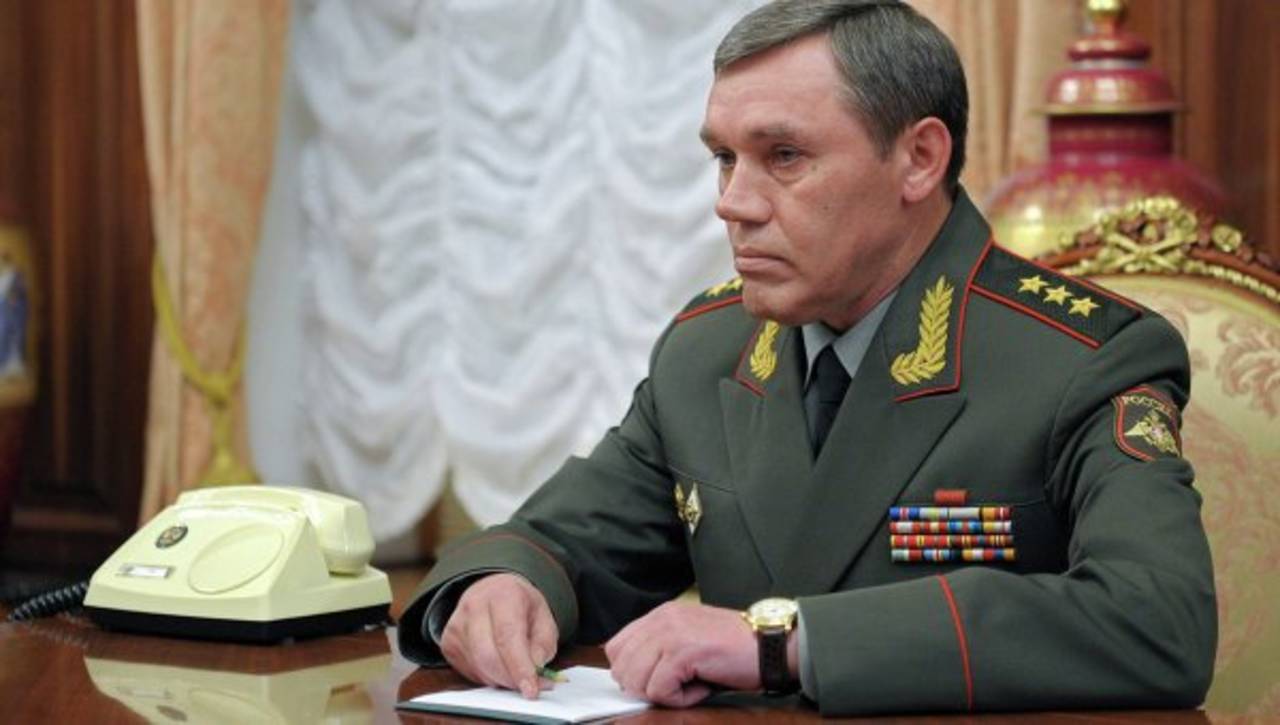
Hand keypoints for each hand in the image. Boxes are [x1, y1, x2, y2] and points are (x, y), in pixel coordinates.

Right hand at [439, 572, 558, 698]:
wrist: (493, 592)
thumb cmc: (519, 606)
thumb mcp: (543, 618)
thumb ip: (543, 645)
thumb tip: (535, 669)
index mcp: (503, 594)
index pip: (508, 636)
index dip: (519, 667)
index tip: (531, 689)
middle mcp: (474, 605)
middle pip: (488, 655)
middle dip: (510, 678)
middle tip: (528, 685)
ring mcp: (457, 624)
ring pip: (478, 667)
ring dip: (500, 679)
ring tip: (515, 671)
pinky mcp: (448, 643)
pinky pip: (468, 671)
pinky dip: (487, 677)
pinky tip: (497, 665)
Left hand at [604, 601, 759, 706]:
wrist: (770, 646)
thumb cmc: (734, 649)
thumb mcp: (688, 639)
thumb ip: (659, 648)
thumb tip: (630, 675)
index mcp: (660, 615)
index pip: (616, 647)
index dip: (632, 672)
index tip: (659, 679)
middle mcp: (661, 619)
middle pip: (621, 667)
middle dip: (645, 687)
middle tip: (678, 686)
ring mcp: (671, 634)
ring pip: (636, 681)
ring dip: (663, 694)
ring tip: (691, 685)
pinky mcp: (683, 653)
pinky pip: (660, 691)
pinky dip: (680, 699)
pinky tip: (701, 688)